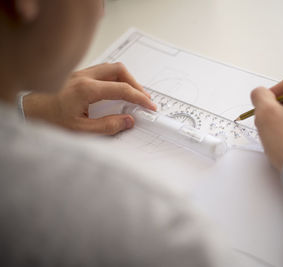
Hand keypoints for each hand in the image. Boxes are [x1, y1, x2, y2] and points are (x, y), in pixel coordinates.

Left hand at [24, 63, 156, 134]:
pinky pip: (102, 71)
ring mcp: (80, 73)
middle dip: (135, 83)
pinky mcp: (77, 75)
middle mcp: (84, 76)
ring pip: (111, 67)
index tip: (149, 105)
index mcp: (86, 90)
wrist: (27, 111)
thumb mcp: (80, 130)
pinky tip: (115, 90)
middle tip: (143, 98)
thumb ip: (107, 126)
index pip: (121, 89)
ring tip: (132, 94)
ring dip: (125, 79)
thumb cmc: (49, 121)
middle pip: (119, 70)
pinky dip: (114, 78)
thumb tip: (128, 121)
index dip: (139, 98)